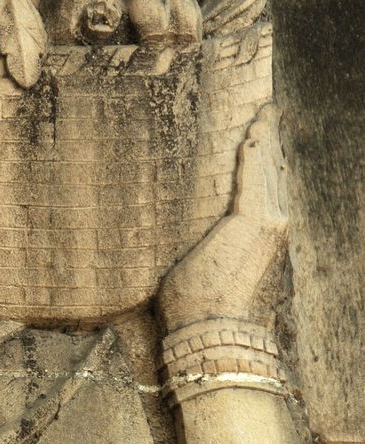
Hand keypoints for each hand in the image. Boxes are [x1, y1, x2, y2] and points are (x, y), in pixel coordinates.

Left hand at [158, 104, 287, 332]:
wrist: (208, 329)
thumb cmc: (194, 307)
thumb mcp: (198, 265)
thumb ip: (199, 246)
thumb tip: (171, 238)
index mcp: (259, 237)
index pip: (265, 189)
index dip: (265, 163)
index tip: (258, 138)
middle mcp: (271, 228)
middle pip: (271, 175)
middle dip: (268, 143)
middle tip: (266, 114)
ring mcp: (265, 225)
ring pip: (265, 172)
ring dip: (263, 141)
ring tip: (260, 116)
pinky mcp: (251, 223)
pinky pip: (252, 179)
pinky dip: (252, 157)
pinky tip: (250, 136)